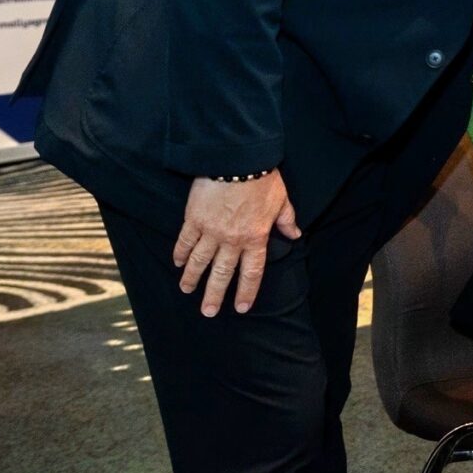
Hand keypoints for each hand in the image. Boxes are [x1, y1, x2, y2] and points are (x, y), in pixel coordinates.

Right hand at [174, 173, 297, 316]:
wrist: (237, 160)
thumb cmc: (263, 178)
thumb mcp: (282, 200)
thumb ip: (286, 220)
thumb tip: (294, 234)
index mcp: (255, 237)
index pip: (251, 271)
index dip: (246, 291)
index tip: (241, 307)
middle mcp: (232, 240)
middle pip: (222, 273)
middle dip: (214, 294)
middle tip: (208, 312)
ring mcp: (210, 231)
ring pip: (199, 261)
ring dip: (192, 278)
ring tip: (186, 291)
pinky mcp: (194, 219)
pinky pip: (185, 241)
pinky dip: (180, 253)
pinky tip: (177, 263)